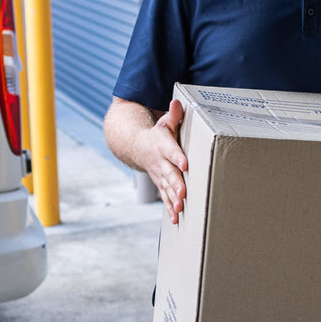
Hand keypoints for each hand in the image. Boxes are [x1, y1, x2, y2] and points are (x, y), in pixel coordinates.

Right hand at [136, 99, 187, 223]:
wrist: (135, 146)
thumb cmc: (157, 134)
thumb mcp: (164, 122)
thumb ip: (174, 115)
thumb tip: (178, 102)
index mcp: (162, 145)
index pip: (171, 150)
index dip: (177, 157)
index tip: (185, 164)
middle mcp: (159, 162)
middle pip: (169, 173)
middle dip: (176, 184)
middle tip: (184, 193)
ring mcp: (159, 174)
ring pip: (166, 188)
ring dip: (173, 199)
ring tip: (180, 208)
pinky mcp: (160, 183)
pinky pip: (164, 197)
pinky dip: (169, 208)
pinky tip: (176, 219)